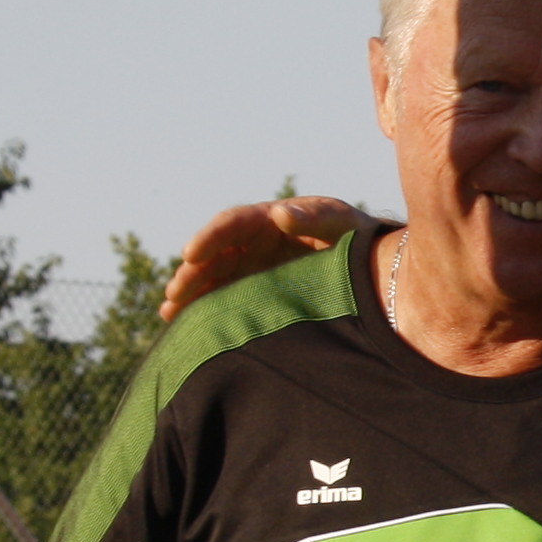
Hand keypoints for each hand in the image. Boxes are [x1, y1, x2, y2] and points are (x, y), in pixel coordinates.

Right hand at [161, 196, 367, 321]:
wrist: (372, 265)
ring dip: (190, 295)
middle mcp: (253, 242)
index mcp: (268, 219)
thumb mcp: (340, 223)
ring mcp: (251, 268)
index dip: (210, 238)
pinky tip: (185, 327)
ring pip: (213, 279)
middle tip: (174, 294)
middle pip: (214, 255)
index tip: (190, 253)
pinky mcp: (255, 292)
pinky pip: (224, 299)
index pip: (231, 224)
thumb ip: (314, 218)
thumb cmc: (355, 237)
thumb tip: (279, 213)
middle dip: (192, 273)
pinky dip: (204, 310)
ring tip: (169, 315)